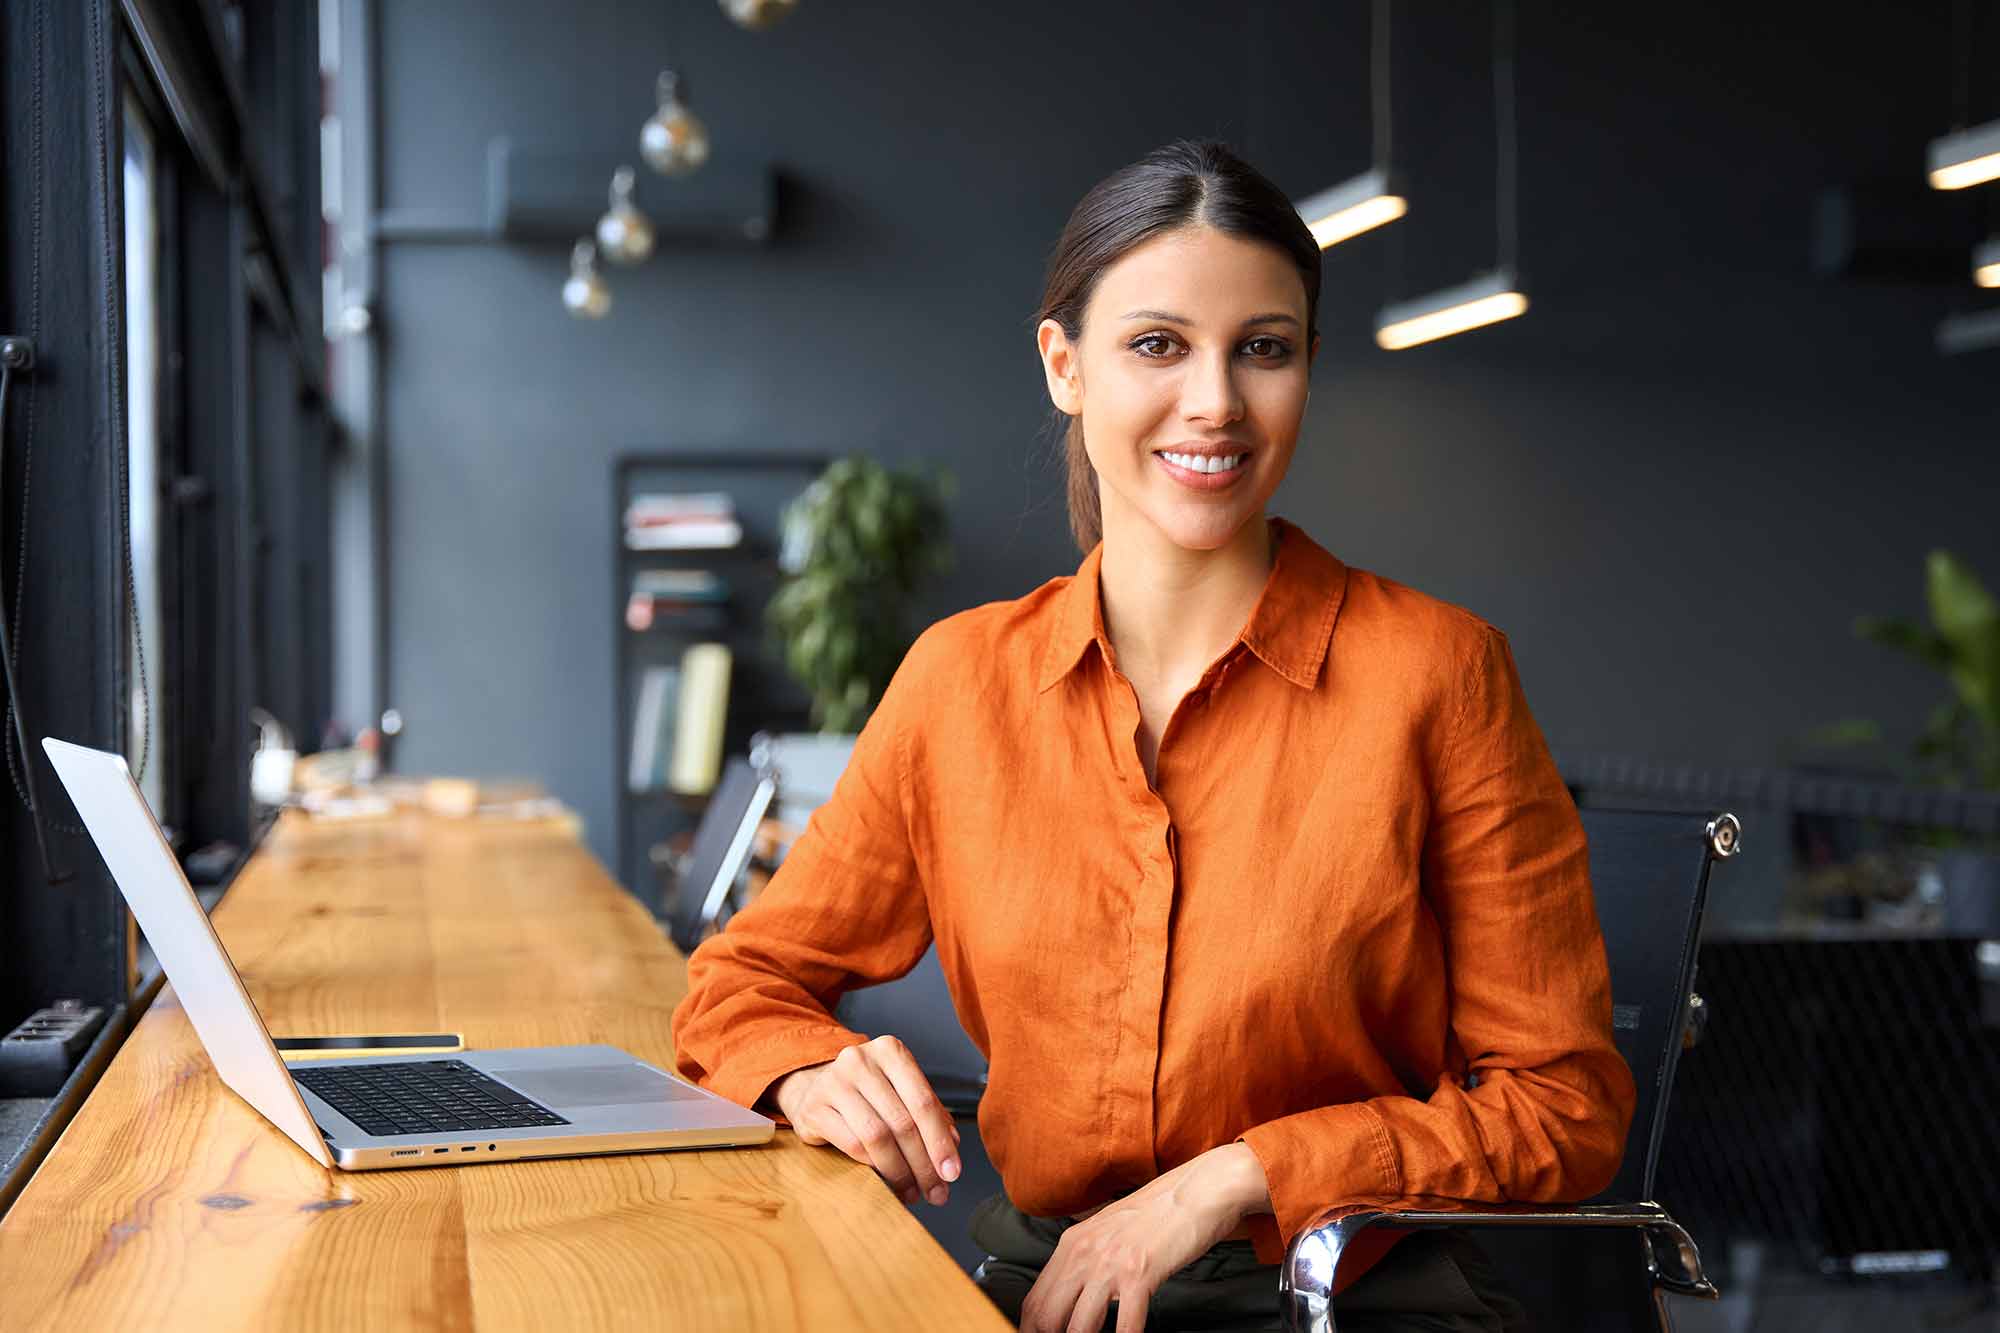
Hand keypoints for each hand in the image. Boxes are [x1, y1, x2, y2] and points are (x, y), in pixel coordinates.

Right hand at [770, 1036, 962, 1206]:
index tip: (952, 1173)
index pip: (923, 1101)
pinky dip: (874, 1166)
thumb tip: (952, 1146)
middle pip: (903, 1122)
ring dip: (900, 1171)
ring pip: (878, 1136)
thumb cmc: (867, 1093)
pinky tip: (884, 1179)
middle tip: (935, 1191)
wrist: (815, 1088)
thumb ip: (929, 1114)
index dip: (940, 1141)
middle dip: (923, 1164)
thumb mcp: (901, 1092)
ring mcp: (833, 1082)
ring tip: (911, 1191)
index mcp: (890, 1051)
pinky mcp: (814, 1108)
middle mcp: (860, 1060)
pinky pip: (852, 1145)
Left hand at [1019, 1144, 1270, 1332]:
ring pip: (1078, 1327)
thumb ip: (1086, 1258)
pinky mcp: (1139, 1275)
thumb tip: (1072, 1294)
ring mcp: (1110, 1265)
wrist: (1198, 1189)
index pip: (1034, 1302)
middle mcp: (1083, 1254)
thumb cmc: (1158, 1214)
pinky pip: (1124, 1327)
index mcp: (1071, 1244)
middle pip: (1046, 1317)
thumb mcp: (1108, 1230)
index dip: (1032, 1329)